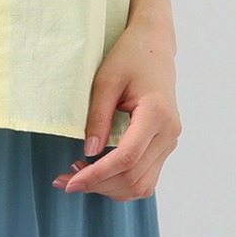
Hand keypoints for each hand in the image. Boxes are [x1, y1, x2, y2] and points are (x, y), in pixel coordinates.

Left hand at [54, 15, 181, 200]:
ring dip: (109, 188)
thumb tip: (89, 152)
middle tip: (65, 180)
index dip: (97, 174)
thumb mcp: (106, 80)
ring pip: (142, 185)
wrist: (154, 47)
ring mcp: (170, 142)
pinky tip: (98, 173)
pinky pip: (145, 177)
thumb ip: (98, 116)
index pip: (126, 158)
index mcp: (156, 114)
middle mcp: (169, 133)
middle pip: (134, 177)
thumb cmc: (129, 57)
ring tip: (78, 176)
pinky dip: (121, 183)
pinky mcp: (164, 146)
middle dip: (98, 185)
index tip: (70, 181)